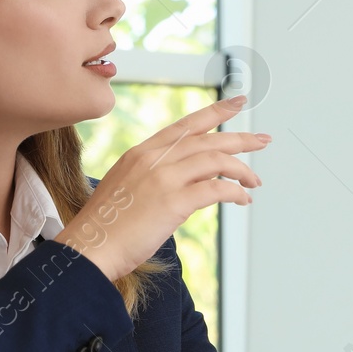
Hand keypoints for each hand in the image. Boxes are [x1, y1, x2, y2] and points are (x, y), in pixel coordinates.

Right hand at [53, 95, 267, 281]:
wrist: (89, 249)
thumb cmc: (106, 227)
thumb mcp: (127, 187)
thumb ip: (155, 176)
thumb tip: (188, 181)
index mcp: (141, 152)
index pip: (186, 124)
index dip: (216, 112)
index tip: (238, 102)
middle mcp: (153, 158)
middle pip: (207, 138)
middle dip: (240, 138)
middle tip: (263, 140)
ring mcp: (163, 178)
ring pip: (216, 159)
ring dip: (242, 169)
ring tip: (255, 181)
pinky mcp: (173, 202)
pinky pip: (216, 188)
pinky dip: (235, 192)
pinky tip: (243, 199)